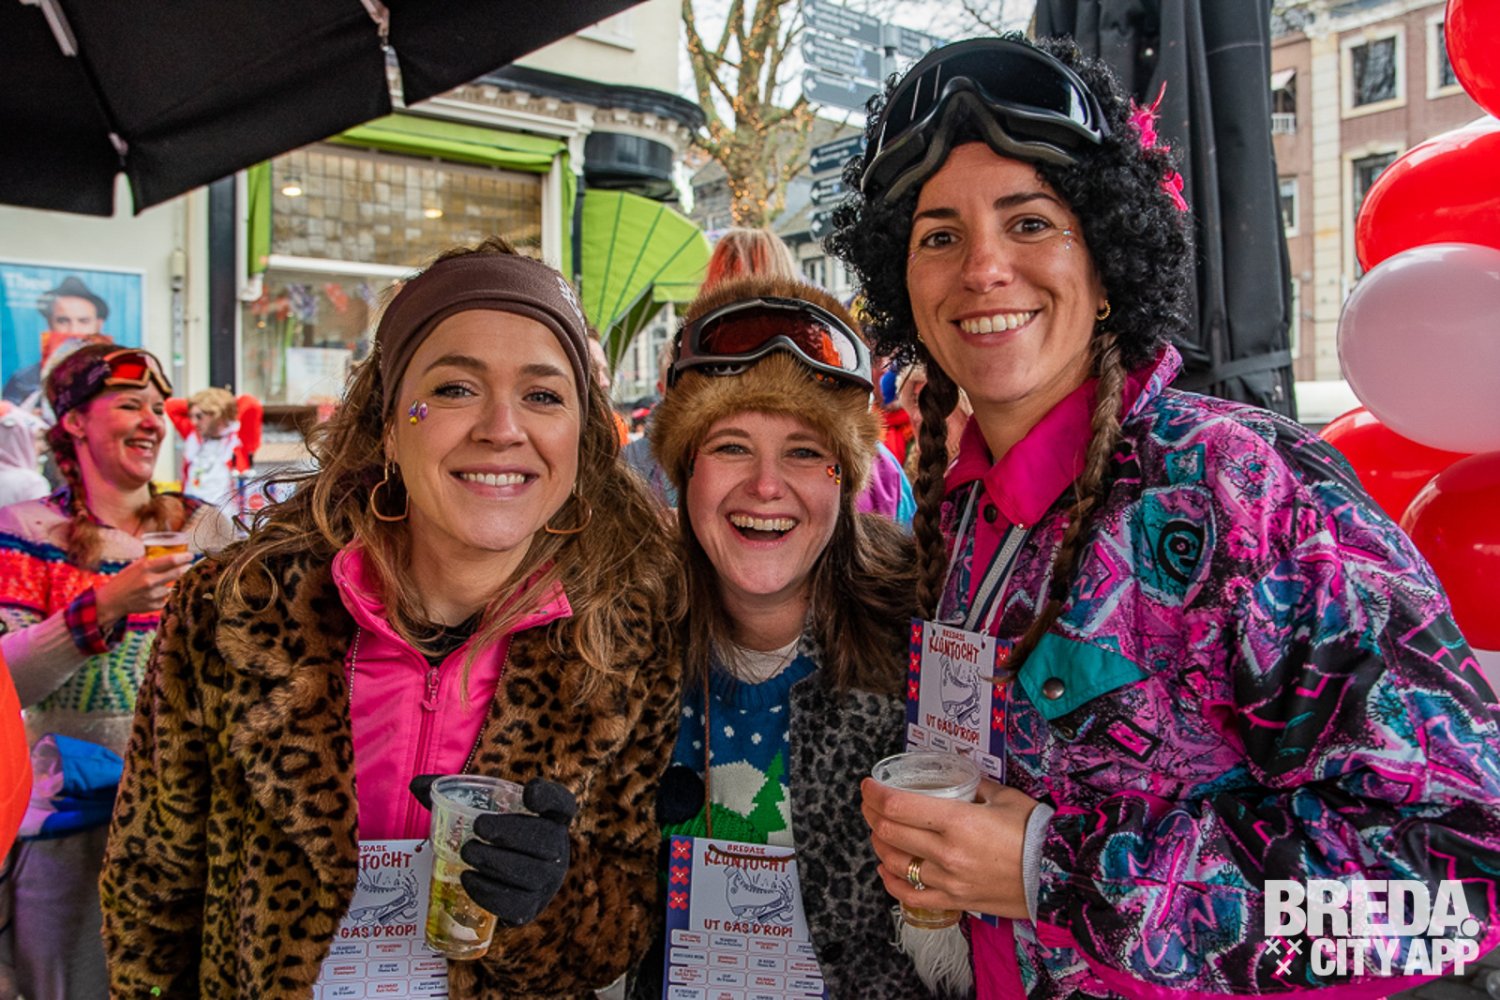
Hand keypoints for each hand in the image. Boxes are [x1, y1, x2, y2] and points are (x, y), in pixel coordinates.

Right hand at [94, 552, 194, 626]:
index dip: (185, 557)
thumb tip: (166, 550)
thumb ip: (149, 560)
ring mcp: (153, 595)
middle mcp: (150, 581)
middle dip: (186, 568)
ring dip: (174, 582)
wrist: (111, 601)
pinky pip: (167, 598)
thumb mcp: (134, 566)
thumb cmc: (123, 581)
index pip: (172, 560)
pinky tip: (157, 593)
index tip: (191, 555)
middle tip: (189, 565)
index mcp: (145, 568)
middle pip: (178, 573)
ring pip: (173, 586)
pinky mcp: (155, 606)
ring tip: (166, 580)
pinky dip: (166, 595)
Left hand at [409, 776, 577, 925]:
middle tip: (478, 827)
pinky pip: (516, 905)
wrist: (498, 883)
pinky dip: (490, 892)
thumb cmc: (491, 840)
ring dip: (497, 862)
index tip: (528, 790)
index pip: (562, 804)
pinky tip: (467, 879)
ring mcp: (547, 883)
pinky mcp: (531, 909)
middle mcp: (557, 850)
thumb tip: (417, 785)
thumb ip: (450, 795)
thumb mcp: (478, 812)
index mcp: (550, 820)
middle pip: (547, 840)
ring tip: (467, 853)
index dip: (550, 797)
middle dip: (512, 832)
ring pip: (531, 874)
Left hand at [860, 776, 1038, 920]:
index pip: (898, 805)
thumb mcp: (1004, 797)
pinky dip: (893, 881)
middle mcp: (947, 853)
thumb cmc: (1036, 833)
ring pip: (895, 863)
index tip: (868, 785)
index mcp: (957, 821)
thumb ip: (974, 787)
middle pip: (890, 832)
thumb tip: (957, 779)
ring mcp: (949, 881)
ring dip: (879, 844)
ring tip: (878, 831)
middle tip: (869, 803)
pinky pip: (912, 896)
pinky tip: (888, 869)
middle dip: (871, 813)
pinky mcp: (955, 901)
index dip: (875, 793)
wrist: (1060, 876)